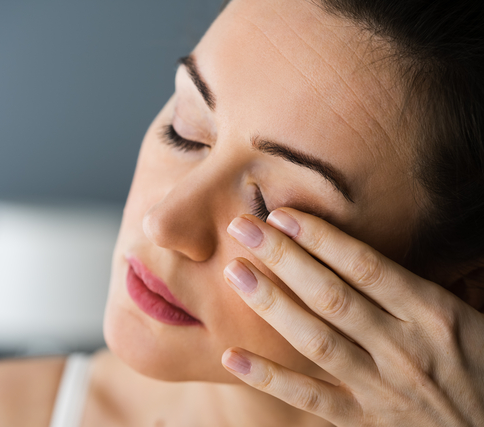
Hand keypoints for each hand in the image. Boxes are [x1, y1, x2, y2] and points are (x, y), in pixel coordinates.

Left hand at [221, 208, 483, 426]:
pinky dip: (269, 378)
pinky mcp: (364, 421)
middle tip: (243, 227)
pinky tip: (232, 355)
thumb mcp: (466, 319)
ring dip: (271, 304)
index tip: (281, 215)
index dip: (320, 238)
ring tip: (235, 273)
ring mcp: (382, 387)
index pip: (365, 267)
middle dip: (283, 257)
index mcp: (433, 314)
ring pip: (316, 340)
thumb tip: (360, 250)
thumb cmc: (479, 366)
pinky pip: (311, 398)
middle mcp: (404, 348)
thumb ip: (415, 287)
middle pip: (331, 295)